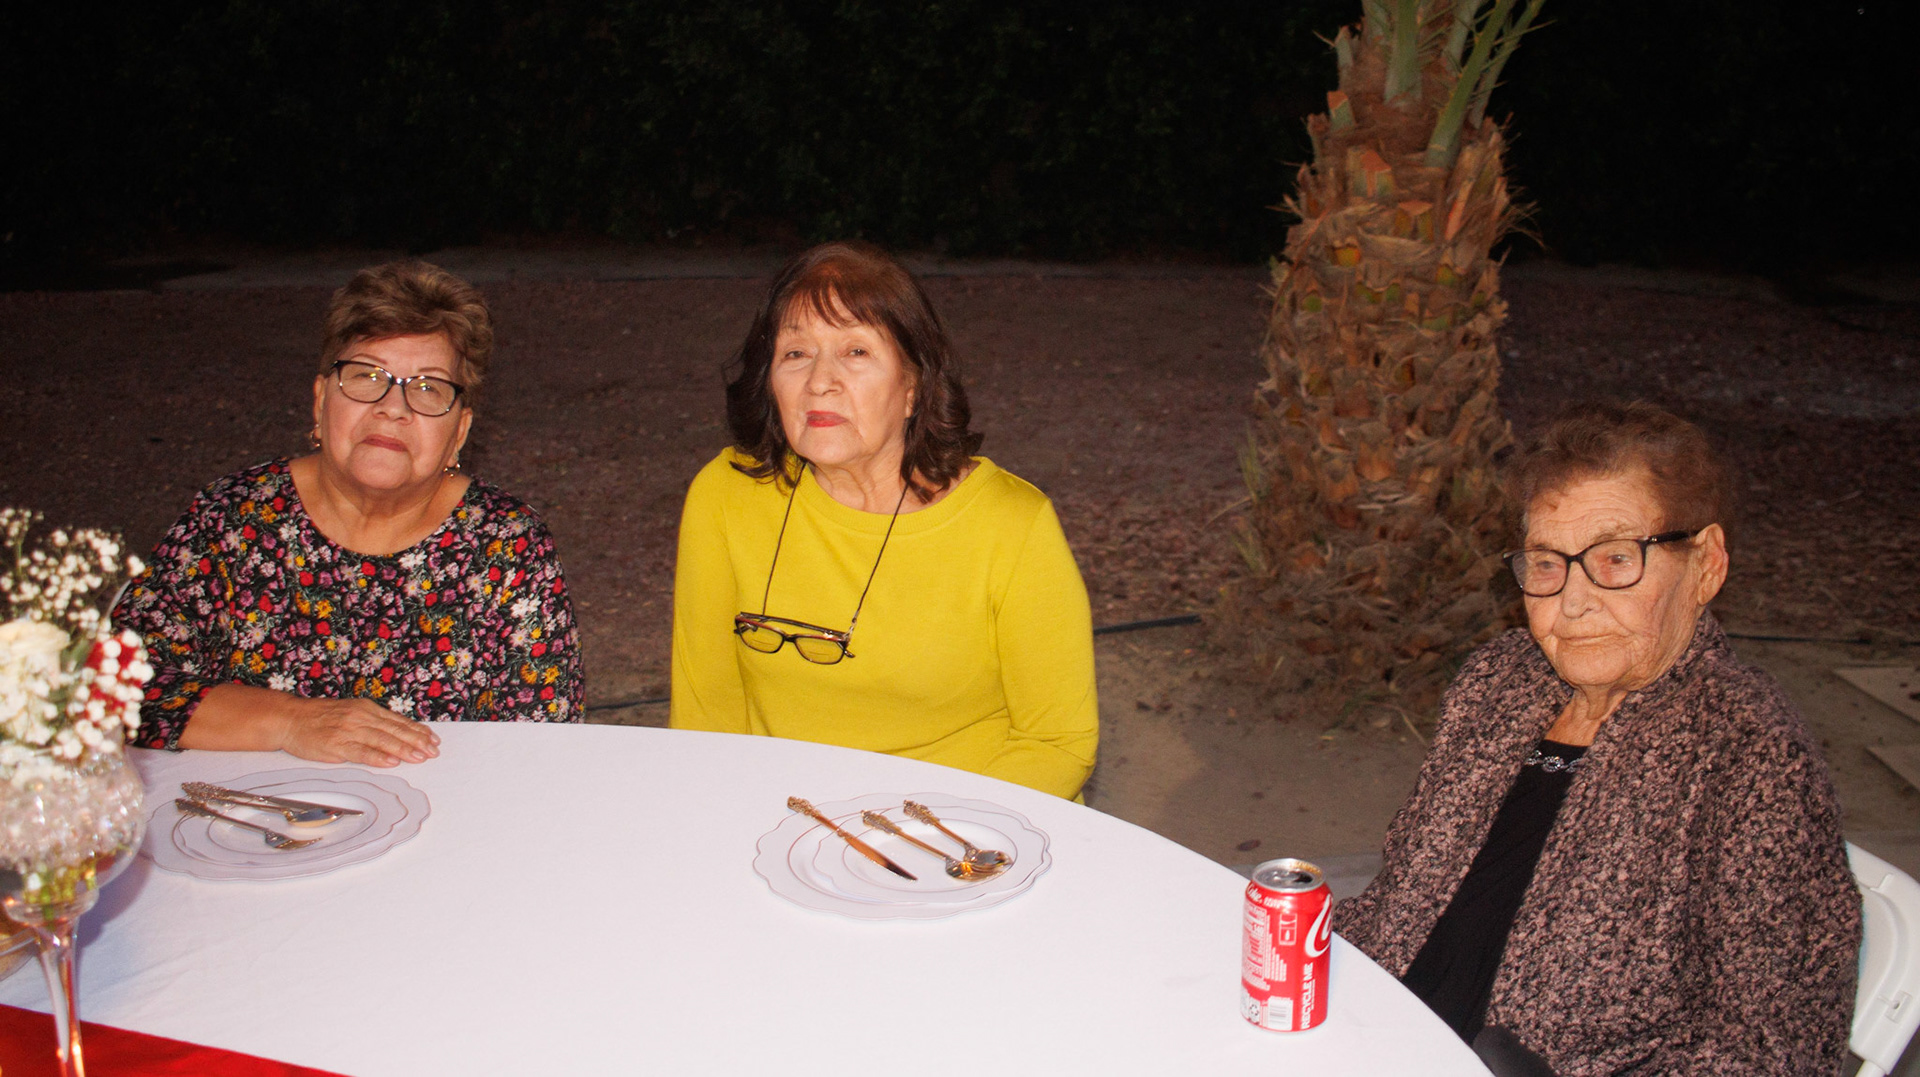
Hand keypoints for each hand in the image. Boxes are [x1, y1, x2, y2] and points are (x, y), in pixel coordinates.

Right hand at [278, 696, 441, 766]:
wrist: (290, 718)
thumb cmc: (321, 717)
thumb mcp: (351, 712)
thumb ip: (373, 722)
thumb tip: (399, 732)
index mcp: (367, 709)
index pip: (398, 721)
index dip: (418, 731)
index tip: (433, 739)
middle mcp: (361, 718)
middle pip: (395, 730)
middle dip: (417, 741)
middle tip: (433, 751)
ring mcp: (349, 731)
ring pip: (382, 740)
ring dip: (404, 749)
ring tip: (420, 757)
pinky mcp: (336, 745)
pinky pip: (361, 752)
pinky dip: (378, 757)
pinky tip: (392, 762)